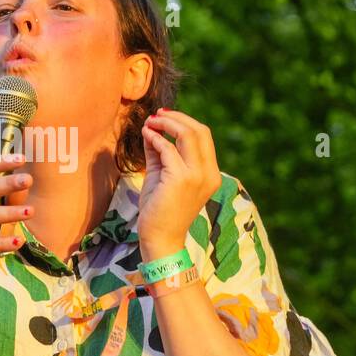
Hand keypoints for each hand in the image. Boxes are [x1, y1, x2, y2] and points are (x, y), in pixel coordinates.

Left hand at [139, 108, 221, 259]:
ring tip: (150, 122)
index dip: (184, 121)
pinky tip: (146, 135)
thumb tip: (152, 128)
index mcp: (210, 173)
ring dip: (166, 124)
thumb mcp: (162, 175)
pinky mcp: (180, 179)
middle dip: (177, 118)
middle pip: (200, 130)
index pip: (204, 136)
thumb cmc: (160, 210)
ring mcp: (197, 176)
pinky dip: (156, 138)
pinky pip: (168, 148)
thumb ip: (160, 152)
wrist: (160, 239)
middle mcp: (208, 173)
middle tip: (156, 115)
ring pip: (187, 134)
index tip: (164, 117)